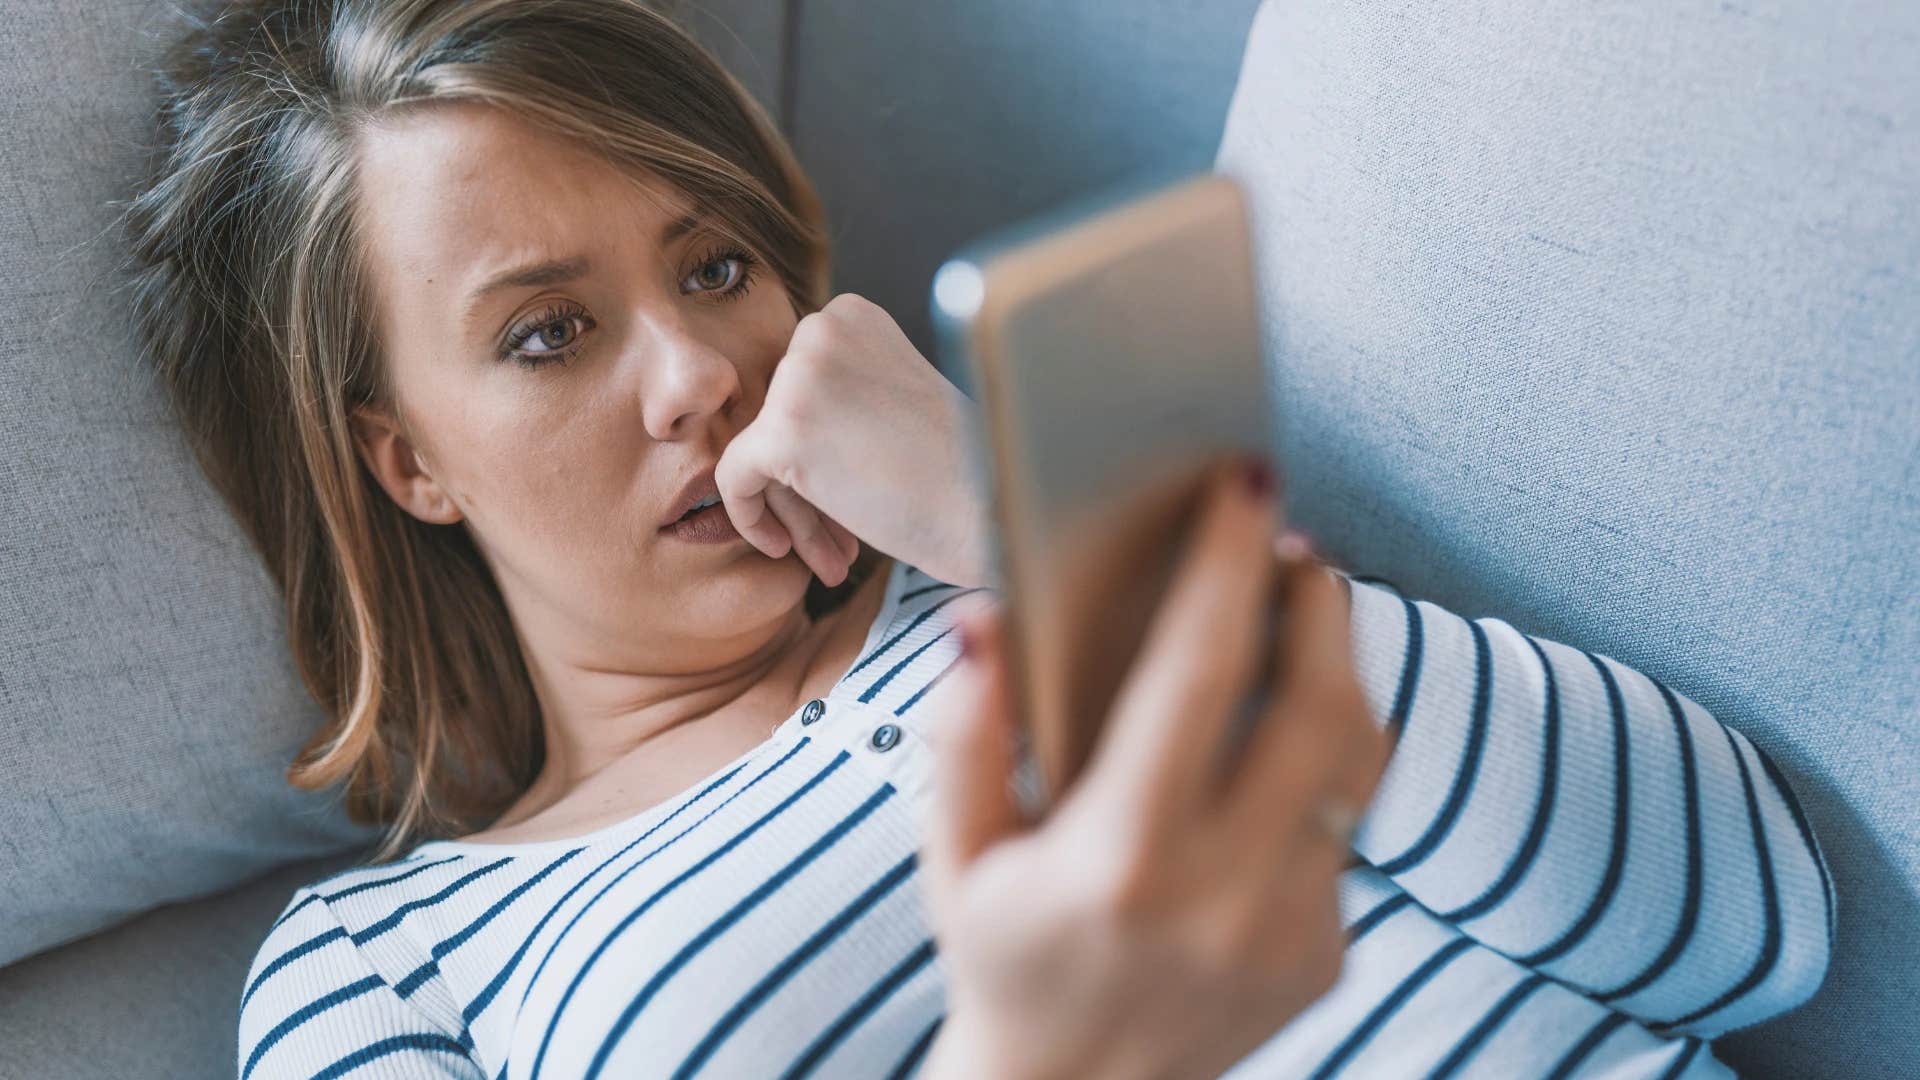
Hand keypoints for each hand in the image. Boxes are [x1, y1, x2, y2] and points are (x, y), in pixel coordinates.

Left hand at [714, 293, 990, 587]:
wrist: (993, 511)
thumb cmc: (961, 471)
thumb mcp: (892, 401)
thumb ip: (836, 396)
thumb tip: (766, 430)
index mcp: (851, 315)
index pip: (795, 385)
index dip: (816, 447)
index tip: (848, 492)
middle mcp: (822, 328)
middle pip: (773, 417)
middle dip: (801, 483)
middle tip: (838, 538)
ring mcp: (800, 376)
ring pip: (757, 453)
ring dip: (792, 509)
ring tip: (831, 554)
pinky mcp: (782, 432)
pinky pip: (734, 478)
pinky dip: (750, 517)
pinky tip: (785, 548)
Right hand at [918, 458, 1391, 1079]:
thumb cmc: (999, 953)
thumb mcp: (953, 852)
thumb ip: (963, 733)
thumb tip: (983, 621)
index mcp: (1120, 855)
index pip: (1197, 675)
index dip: (1226, 565)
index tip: (1243, 481)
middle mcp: (1222, 893)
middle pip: (1320, 704)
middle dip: (1317, 604)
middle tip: (1290, 546)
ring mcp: (1287, 929)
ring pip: (1354, 760)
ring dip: (1337, 671)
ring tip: (1301, 619)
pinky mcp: (1325, 954)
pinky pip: (1344, 828)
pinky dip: (1316, 767)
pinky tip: (1267, 750)